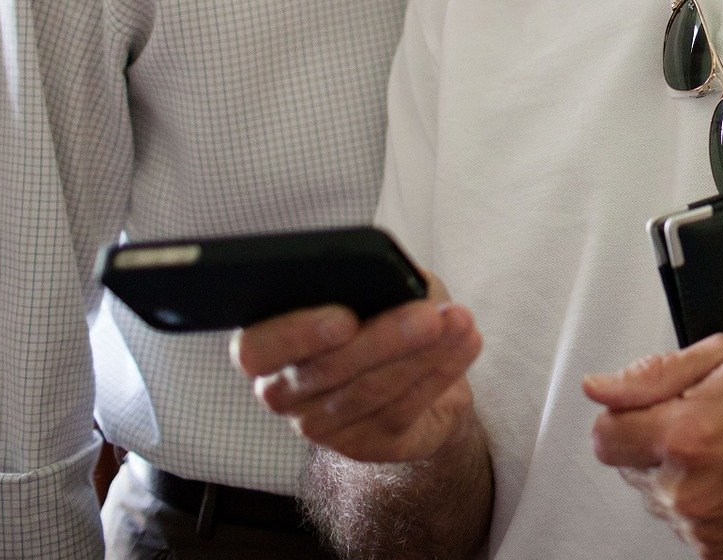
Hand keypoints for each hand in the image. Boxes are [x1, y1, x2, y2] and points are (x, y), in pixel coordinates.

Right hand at [231, 273, 481, 464]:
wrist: (414, 368)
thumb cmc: (383, 310)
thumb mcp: (378, 284)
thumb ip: (375, 277)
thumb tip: (394, 279)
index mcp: (270, 344)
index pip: (256, 350)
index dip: (297, 335)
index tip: (345, 318)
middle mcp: (286, 392)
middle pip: (327, 371)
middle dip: (385, 339)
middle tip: (429, 315)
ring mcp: (324, 426)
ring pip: (371, 391)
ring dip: (423, 354)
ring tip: (460, 321)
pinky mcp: (366, 445)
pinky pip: (403, 409)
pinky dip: (441, 372)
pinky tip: (466, 343)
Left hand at [584, 334, 722, 559]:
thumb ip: (653, 373)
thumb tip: (599, 386)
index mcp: (685, 433)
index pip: (603, 437)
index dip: (623, 416)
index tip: (649, 409)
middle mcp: (689, 489)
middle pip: (628, 468)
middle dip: (654, 442)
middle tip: (704, 422)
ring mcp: (706, 528)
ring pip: (656, 498)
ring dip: (677, 476)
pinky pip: (685, 526)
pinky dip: (701, 505)